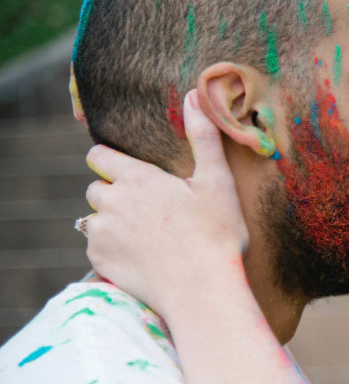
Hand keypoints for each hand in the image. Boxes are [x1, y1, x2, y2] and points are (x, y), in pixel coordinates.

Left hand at [85, 90, 248, 317]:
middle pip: (96, 189)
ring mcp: (101, 233)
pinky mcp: (99, 261)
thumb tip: (193, 94)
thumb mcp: (217, 182)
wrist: (202, 289)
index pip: (100, 156)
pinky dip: (113, 250)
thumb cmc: (215, 235)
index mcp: (137, 179)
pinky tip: (142, 258)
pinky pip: (97, 248)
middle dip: (115, 195)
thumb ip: (202, 137)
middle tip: (149, 211)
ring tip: (147, 237)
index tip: (132, 174)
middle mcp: (111, 202)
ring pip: (95, 220)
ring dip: (113, 224)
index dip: (112, 162)